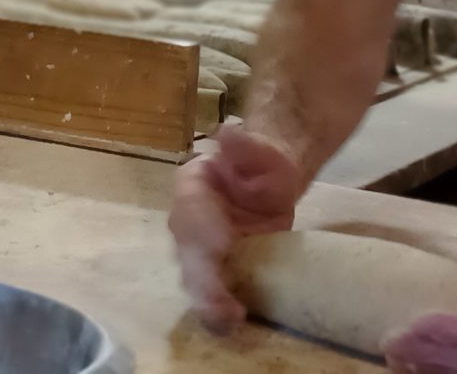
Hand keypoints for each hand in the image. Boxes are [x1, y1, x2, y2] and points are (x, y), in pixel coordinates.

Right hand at [169, 121, 305, 331]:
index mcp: (192, 186)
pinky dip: (216, 312)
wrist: (269, 183)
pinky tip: (230, 324)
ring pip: (194, 277)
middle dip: (202, 278)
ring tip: (226, 319)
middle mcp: (187, 221)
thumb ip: (245, 145)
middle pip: (187, 252)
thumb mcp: (262, 150)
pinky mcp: (217, 272)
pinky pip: (210, 293)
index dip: (203, 228)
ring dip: (207, 300)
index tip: (223, 243)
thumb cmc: (263, 164)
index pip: (191, 209)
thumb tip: (229, 132)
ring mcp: (199, 250)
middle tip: (220, 302)